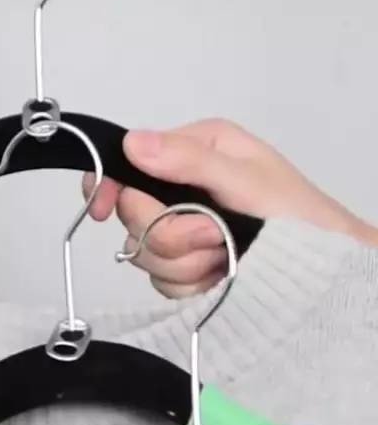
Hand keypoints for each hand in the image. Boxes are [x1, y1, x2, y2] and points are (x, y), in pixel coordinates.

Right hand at [83, 118, 377, 298]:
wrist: (321, 275)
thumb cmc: (298, 217)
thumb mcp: (246, 180)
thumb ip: (189, 161)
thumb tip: (130, 142)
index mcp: (193, 151)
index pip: (125, 162)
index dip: (109, 187)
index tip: (103, 211)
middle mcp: (181, 186)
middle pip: (132, 215)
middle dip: (172, 232)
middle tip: (215, 234)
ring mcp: (181, 226)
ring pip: (143, 252)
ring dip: (185, 261)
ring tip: (225, 254)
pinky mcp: (183, 262)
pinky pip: (161, 280)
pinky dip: (189, 282)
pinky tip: (218, 273)